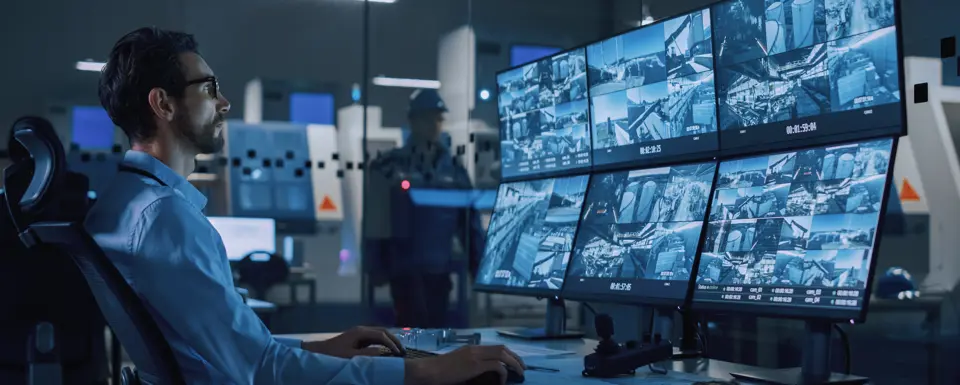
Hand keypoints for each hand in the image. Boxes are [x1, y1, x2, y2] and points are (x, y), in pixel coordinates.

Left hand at [302, 326, 402, 357]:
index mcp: (360, 332)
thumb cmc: (333, 354)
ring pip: (379, 333)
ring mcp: (359, 333)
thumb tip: (382, 352)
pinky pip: (374, 338)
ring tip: (398, 350)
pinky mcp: (358, 338)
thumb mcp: (350, 356)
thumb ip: (367, 354)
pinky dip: (383, 342)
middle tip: (403, 350)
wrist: (319, 351)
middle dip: (394, 340)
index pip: (382, 335)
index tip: (399, 353)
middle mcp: (361, 330)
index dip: (392, 344)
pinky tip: (386, 350)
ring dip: (389, 340)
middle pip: (383, 331)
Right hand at [405, 345, 524, 384]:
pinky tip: (503, 381)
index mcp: (472, 348)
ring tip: (520, 373)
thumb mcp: (457, 364)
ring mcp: (476, 356)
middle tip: (523, 367)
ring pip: (502, 355)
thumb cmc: (440, 372)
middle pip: (502, 348)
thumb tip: (483, 370)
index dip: (509, 354)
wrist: (429, 371)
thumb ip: (470, 363)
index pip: (496, 346)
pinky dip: (503, 373)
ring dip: (514, 364)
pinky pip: (497, 366)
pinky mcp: (475, 365)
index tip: (515, 362)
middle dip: (516, 357)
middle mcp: (475, 349)